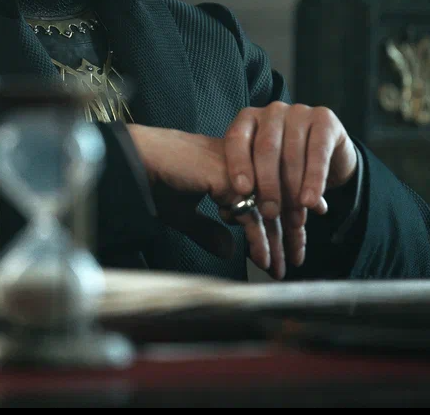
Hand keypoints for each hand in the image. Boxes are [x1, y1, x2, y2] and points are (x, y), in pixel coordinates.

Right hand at [125, 107, 357, 279]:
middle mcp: (243, 166)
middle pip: (275, 203)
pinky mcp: (231, 178)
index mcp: (235, 169)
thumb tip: (228, 250)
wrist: (137, 163)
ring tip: (279, 268)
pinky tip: (263, 258)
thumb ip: (208, 230)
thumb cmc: (156, 181)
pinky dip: (258, 239)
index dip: (277, 227)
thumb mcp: (185, 214)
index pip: (267, 199)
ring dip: (276, 242)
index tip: (284, 253)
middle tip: (292, 263)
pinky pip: (252, 212)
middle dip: (285, 237)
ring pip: (268, 209)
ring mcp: (240, 170)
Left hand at [221, 103, 357, 278]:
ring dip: (292, 189)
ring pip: (292, 152)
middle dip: (267, 184)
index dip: (238, 164)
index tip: (242, 190)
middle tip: (269, 212)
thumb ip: (250, 184)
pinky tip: (311, 201)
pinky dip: (314, 180)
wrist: (329, 156)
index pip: (237, 138)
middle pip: (266, 147)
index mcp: (249, 119)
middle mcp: (272, 111)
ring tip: (294, 217)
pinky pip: (317, 152)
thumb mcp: (265, 172)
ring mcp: (299, 112)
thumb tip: (233, 213)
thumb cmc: (286, 166)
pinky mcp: (325, 120)